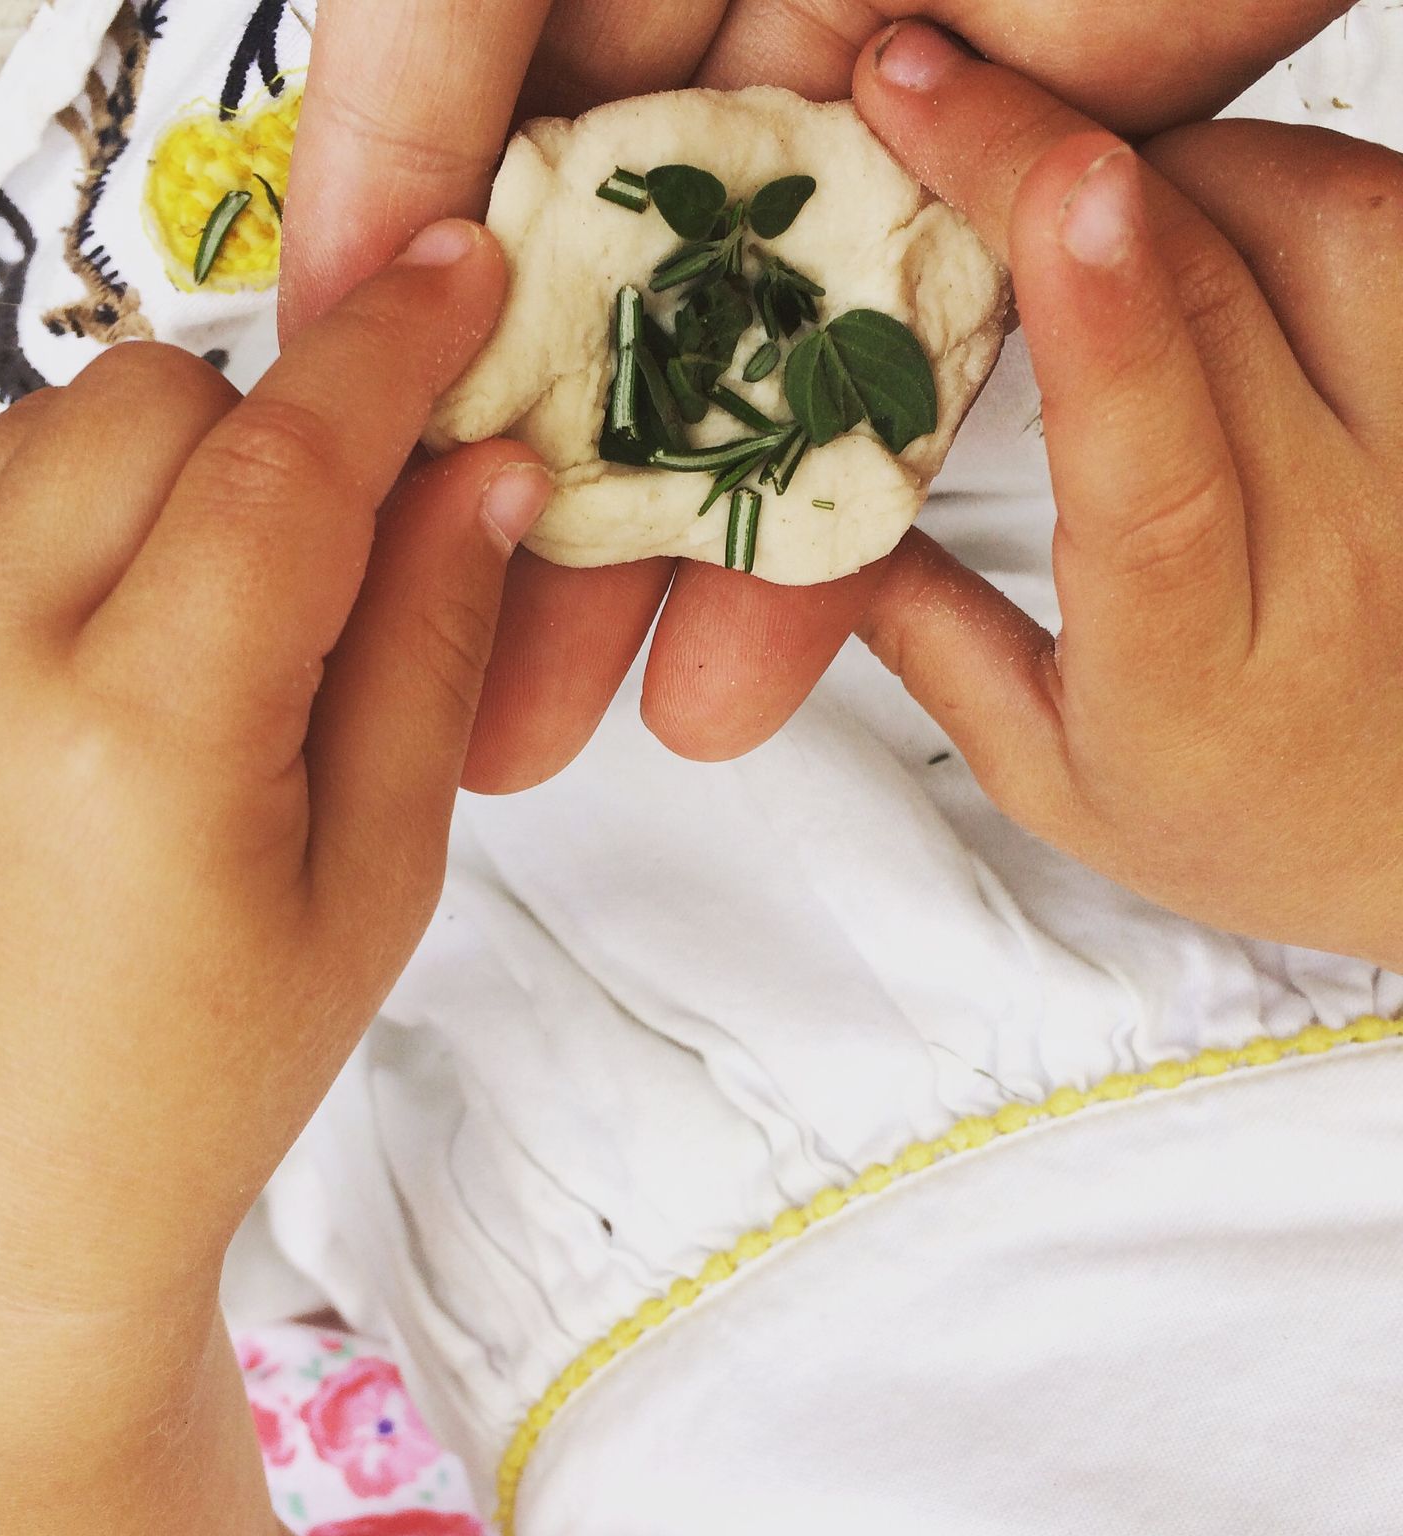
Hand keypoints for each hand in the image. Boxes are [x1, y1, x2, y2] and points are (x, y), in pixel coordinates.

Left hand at [0, 220, 548, 1535]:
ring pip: (50, 423)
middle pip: (154, 397)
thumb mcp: (376, 876)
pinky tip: (117, 637)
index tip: (459, 276)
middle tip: (343, 534)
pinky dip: (72, 511)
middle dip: (276, 426)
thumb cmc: (212, 1074)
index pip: (286, 462)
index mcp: (139, 739)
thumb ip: (428, 648)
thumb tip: (485, 472)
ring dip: (171, 463)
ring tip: (223, 606)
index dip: (390, 351)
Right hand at [280, 0, 1354, 793]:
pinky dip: (848, 505)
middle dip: (528, 545)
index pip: (454, 245)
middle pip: (593, 354)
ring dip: (675, 568)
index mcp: (565, 1)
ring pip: (745, 395)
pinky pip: (915, 373)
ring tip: (602, 722)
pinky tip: (766, 643)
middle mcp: (699, 68)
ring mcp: (856, 141)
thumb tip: (341, 290)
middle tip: (470, 702)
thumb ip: (414, 74)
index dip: (406, 420)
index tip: (363, 567)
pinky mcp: (1016, 191)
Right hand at [845, 22, 1402, 967]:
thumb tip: (816, 533)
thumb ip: (932, 647)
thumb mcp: (1056, 776)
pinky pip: (1401, 234)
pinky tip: (1207, 201)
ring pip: (1339, 224)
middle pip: (1224, 294)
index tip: (1033, 176)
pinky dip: (1289, 177)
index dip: (1095, 310)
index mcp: (1195, 667)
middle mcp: (1337, 548)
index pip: (1155, 468)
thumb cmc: (1249, 824)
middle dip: (1060, 158)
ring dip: (1184, 155)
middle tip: (931, 88)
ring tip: (1078, 169)